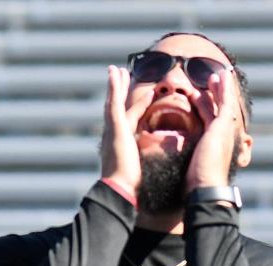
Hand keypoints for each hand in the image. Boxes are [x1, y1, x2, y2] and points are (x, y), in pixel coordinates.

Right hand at [99, 66, 146, 196]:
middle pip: (118, 107)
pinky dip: (113, 87)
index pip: (130, 120)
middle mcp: (113, 135)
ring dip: (115, 84)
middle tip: (121, 75)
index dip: (137, 107)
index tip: (145, 96)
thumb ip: (148, 166)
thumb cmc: (131, 187)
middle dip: (120, 92)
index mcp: (122, 143)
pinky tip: (114, 73)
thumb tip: (160, 172)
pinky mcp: (115, 127)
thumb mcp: (142, 172)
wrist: (120, 189)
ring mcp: (112, 130)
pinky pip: (114, 102)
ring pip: (114, 102)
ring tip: (116, 69)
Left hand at [185, 70, 242, 190]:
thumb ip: (182, 160)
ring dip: (220, 88)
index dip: (205, 108)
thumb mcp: (187, 168)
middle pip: (219, 110)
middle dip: (215, 95)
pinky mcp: (223, 125)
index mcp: (213, 146)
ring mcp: (224, 130)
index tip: (198, 98)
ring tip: (217, 74)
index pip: (210, 122)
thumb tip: (168, 164)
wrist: (205, 188)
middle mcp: (222, 137)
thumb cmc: (193, 186)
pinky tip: (220, 76)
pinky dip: (224, 89)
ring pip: (223, 103)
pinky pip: (224, 101)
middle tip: (212, 80)